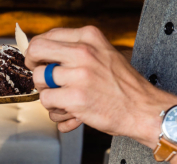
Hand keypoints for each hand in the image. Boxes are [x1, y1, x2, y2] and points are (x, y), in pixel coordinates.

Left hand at [25, 26, 176, 141]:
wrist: (143, 109)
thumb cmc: (124, 86)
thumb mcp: (104, 55)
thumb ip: (78, 51)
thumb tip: (47, 54)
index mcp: (90, 38)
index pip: (48, 36)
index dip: (38, 52)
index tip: (39, 61)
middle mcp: (83, 52)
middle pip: (36, 51)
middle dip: (33, 66)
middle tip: (41, 78)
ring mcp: (78, 75)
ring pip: (39, 79)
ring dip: (47, 93)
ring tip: (64, 101)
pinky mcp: (75, 98)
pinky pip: (47, 101)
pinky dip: (56, 111)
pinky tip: (71, 114)